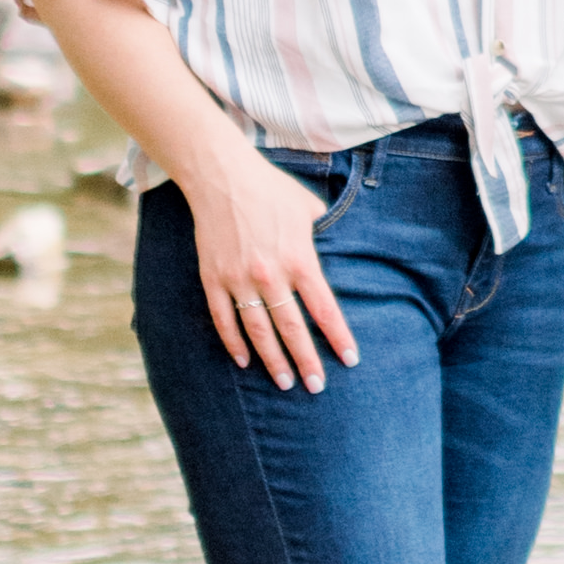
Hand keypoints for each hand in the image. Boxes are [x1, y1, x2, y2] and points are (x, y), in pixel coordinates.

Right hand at [183, 149, 359, 387]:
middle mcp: (271, 274)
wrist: (222, 176)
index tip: (349, 359)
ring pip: (258, 332)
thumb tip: (337, 247)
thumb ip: (323, 233)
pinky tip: (244, 360)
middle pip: (292, 329)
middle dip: (307, 361)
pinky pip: (224, 320)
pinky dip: (234, 343)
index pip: (324, 308)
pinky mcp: (213, 279)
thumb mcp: (308, 207)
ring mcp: (239, 280)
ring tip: (285, 382)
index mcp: (299, 258)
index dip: (338, 337)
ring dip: (272, 361)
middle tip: (316, 386)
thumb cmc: (271, 189)